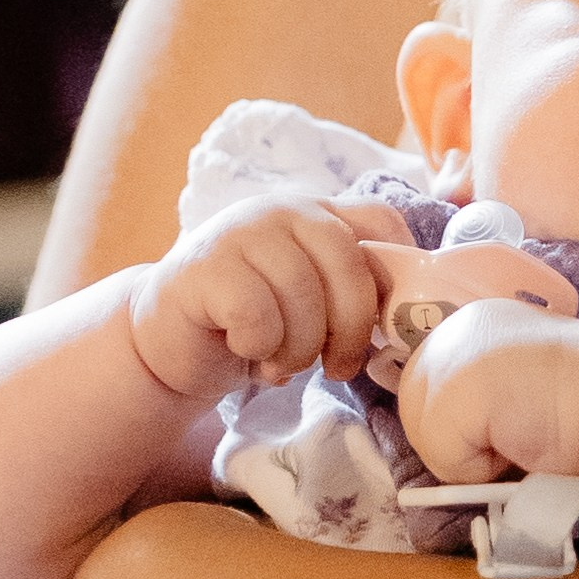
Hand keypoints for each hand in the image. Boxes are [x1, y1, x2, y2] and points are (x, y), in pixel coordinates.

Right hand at [126, 198, 385, 404]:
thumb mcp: (312, 302)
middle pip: (349, 263)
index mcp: (319, 214)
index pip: (383, 222)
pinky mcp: (204, 268)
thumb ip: (350, 290)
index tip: (382, 328)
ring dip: (300, 348)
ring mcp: (241, 233)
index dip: (395, 279)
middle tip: (336, 368)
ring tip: (280, 363)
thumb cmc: (252, 327)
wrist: (169, 344)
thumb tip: (409, 318)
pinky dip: (259, 347)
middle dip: (351, 330)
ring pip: (303, 295)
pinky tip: (243, 349)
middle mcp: (284, 211)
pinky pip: (258, 316)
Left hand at [397, 301, 578, 483]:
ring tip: (520, 439)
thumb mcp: (526, 378)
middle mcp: (457, 327)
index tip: (505, 424)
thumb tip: (457, 431)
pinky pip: (443, 459)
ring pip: (424, 434)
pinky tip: (521, 444)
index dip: (456, 417)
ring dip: (469, 454)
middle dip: (455, 437)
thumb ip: (486, 389)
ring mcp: (450, 354)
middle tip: (512, 438)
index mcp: (478, 320)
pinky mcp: (452, 393)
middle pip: (414, 406)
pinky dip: (479, 470)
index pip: (429, 379)